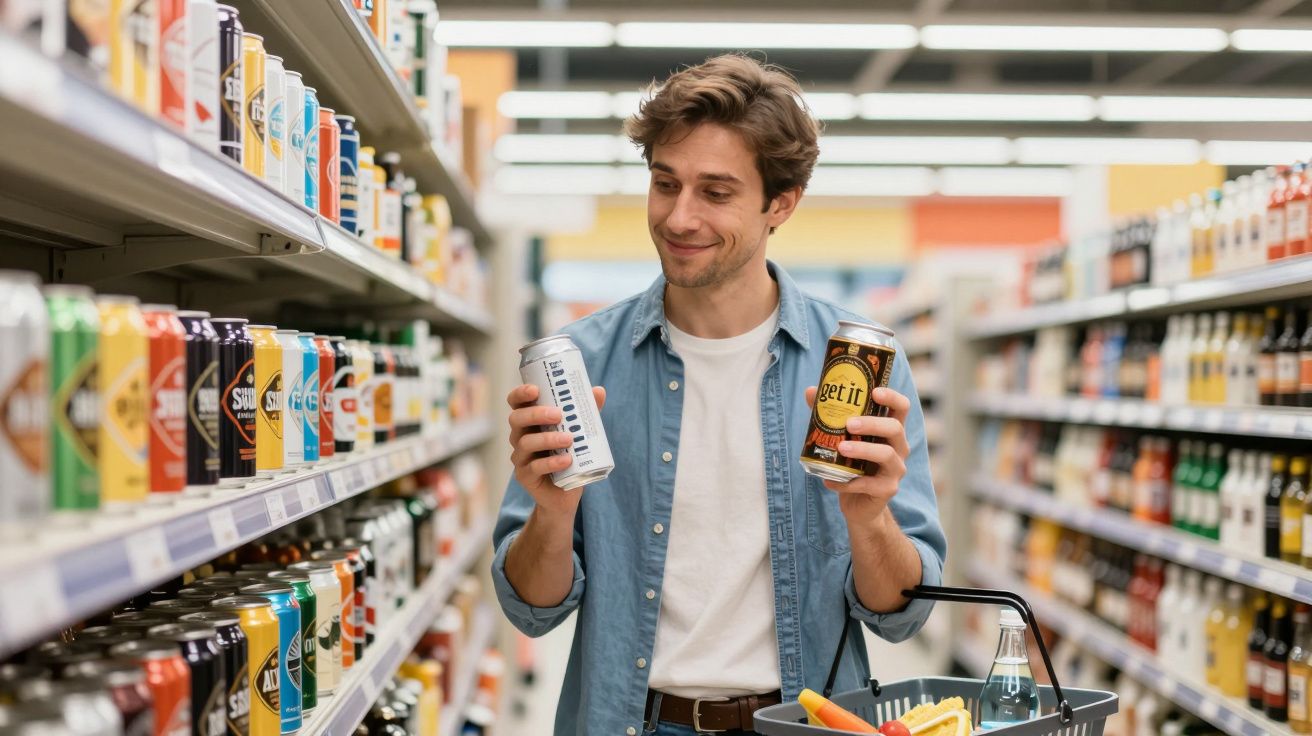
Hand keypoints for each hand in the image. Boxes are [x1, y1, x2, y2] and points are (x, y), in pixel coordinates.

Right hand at [506, 383, 606, 518]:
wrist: (565, 494)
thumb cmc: (570, 457)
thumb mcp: (580, 433)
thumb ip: (587, 412)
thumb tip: (599, 391)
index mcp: (529, 422)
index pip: (516, 403)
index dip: (520, 394)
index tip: (536, 390)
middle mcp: (520, 437)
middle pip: (516, 419)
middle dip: (535, 414)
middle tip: (558, 414)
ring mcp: (520, 457)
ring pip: (526, 443)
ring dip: (548, 439)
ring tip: (569, 440)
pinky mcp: (525, 476)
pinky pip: (534, 467)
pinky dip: (551, 463)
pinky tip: (567, 461)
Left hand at [804, 385, 910, 530]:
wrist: (859, 505)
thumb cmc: (852, 465)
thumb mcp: (843, 439)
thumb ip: (830, 415)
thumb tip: (811, 391)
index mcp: (890, 431)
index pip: (901, 407)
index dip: (892, 397)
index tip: (874, 391)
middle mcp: (899, 448)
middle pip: (895, 428)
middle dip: (872, 424)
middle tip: (849, 423)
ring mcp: (895, 470)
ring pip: (886, 454)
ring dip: (863, 449)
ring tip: (841, 448)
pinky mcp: (887, 490)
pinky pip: (868, 484)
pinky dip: (847, 482)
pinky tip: (828, 481)